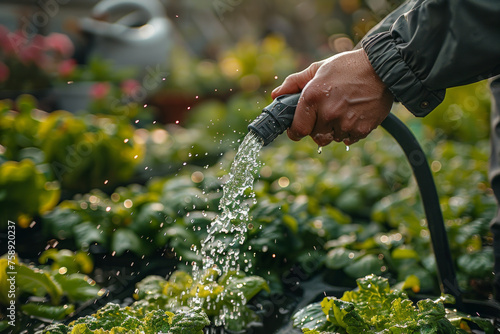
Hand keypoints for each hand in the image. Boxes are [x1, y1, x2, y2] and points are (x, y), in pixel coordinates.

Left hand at [271, 49, 393, 145]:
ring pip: (332, 138)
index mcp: (312, 97)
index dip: (296, 131)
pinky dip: (349, 131)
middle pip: (315, 136)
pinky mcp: (361, 129)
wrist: (383, 68)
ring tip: (343, 110)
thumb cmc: (347, 67)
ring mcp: (345, 123)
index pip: (297, 130)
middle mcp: (327, 112)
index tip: (298, 129)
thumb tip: (275, 95)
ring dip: (334, 129)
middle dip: (317, 127)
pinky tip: (354, 114)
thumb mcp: (318, 69)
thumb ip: (294, 83)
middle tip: (326, 112)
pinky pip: (348, 139)